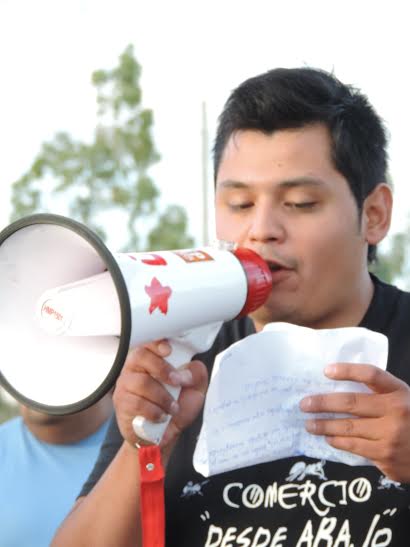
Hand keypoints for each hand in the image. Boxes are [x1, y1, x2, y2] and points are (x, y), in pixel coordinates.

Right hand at [113, 340, 207, 457]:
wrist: (163, 437)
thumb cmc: (176, 409)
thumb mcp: (195, 390)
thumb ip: (197, 374)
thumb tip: (187, 370)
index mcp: (151, 360)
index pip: (148, 342)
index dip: (157, 343)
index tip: (169, 350)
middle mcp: (135, 369)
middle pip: (140, 356)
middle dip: (163, 369)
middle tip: (177, 382)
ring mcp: (125, 385)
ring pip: (141, 382)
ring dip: (163, 397)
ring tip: (172, 407)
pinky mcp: (122, 404)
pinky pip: (137, 403)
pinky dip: (154, 411)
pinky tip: (161, 416)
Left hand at [300, 363, 409, 481]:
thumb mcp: (403, 400)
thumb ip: (380, 394)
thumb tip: (338, 387)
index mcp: (399, 393)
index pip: (371, 375)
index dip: (348, 370)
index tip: (326, 370)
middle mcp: (395, 412)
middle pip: (351, 403)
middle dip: (323, 403)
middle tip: (304, 404)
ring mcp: (390, 437)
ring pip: (348, 429)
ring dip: (324, 426)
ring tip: (310, 424)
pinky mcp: (386, 458)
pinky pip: (355, 448)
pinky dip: (338, 442)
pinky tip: (329, 439)